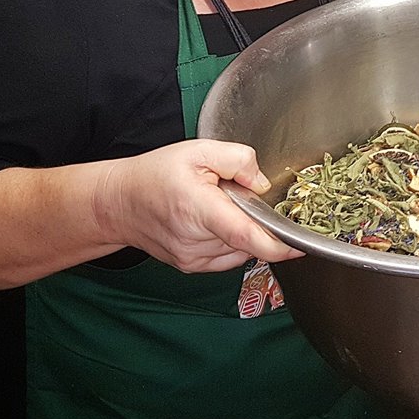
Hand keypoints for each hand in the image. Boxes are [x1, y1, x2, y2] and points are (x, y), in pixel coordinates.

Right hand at [96, 139, 303, 272]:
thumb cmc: (155, 175)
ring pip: (241, 249)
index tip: (300, 245)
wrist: (119, 202)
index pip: (244, 234)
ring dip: (242, 229)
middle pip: (247, 238)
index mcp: (198, 210)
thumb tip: (263, 183)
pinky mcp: (192, 267)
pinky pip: (229, 256)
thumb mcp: (198, 150)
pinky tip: (215, 221)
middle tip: (233, 194)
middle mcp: (195, 241)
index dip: (277, 243)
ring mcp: (192, 259)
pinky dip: (232, 240)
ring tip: (218, 206)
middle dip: (254, 218)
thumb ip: (238, 159)